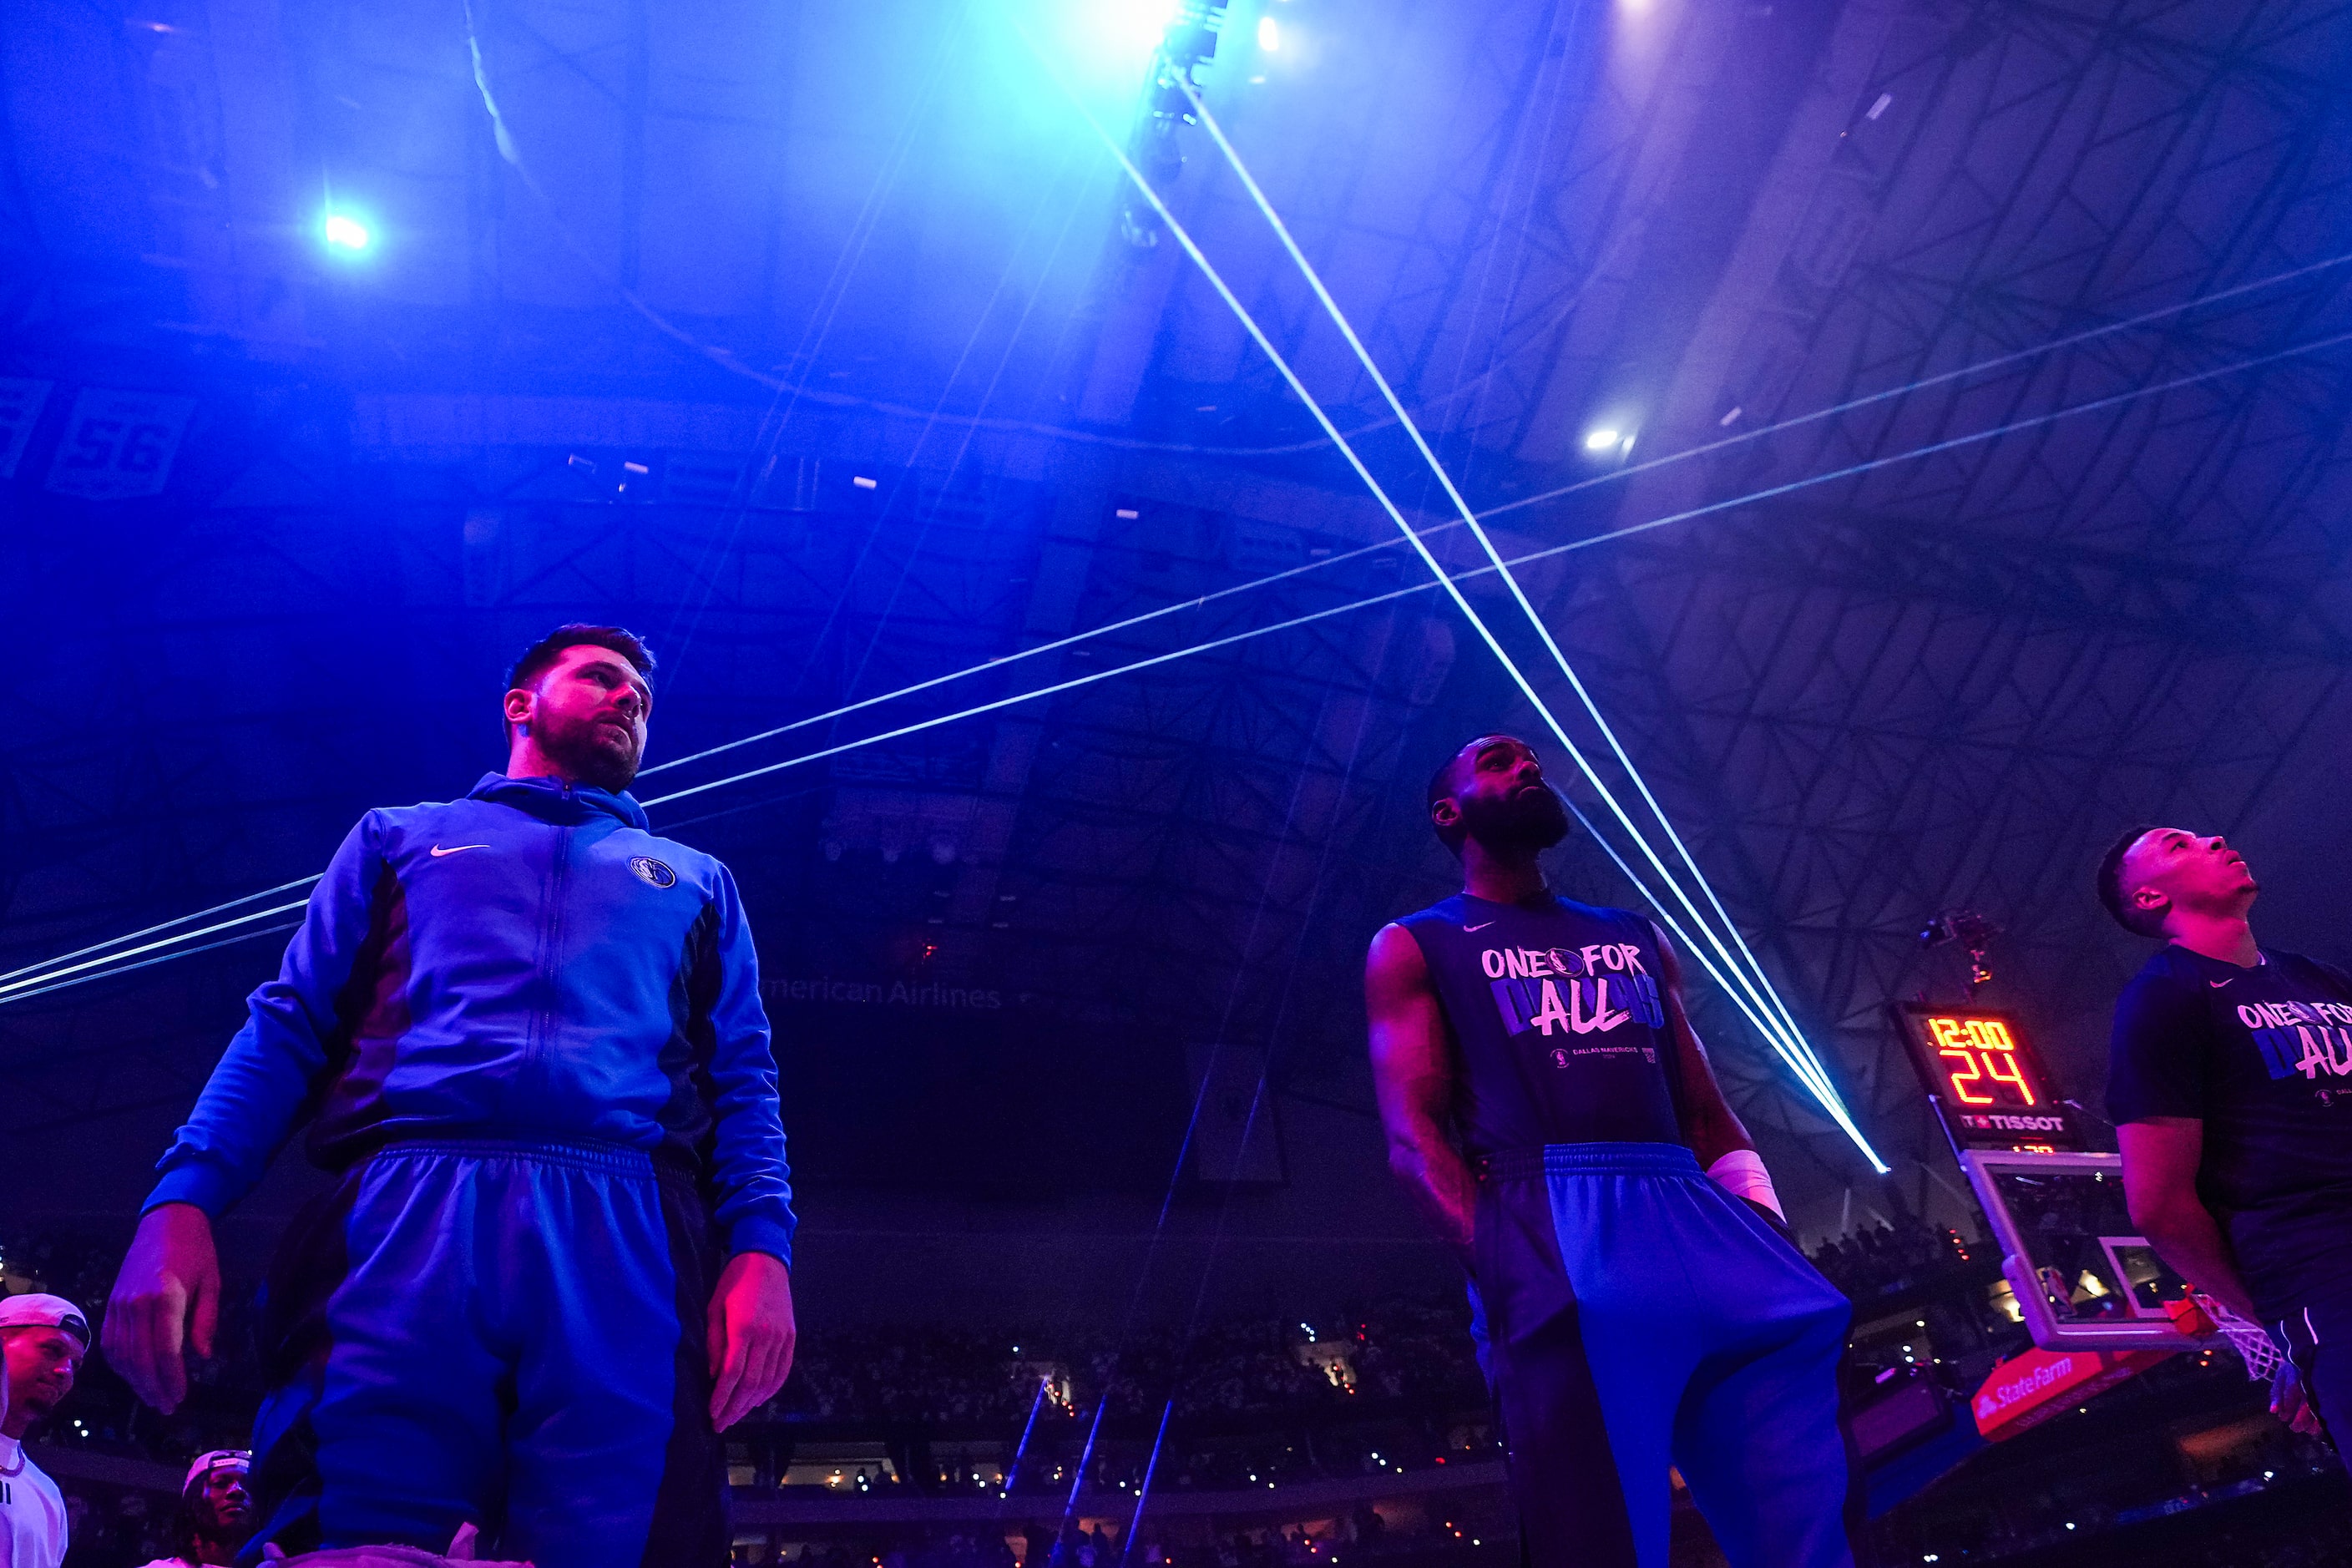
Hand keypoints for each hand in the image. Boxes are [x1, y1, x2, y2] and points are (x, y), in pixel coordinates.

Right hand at [103, 1203, 219, 1412]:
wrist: (165, 1220)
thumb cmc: (196, 1249)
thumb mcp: (212, 1281)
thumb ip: (206, 1320)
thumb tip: (202, 1356)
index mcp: (165, 1296)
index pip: (166, 1350)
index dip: (172, 1378)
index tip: (180, 1397)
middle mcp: (136, 1303)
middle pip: (141, 1358)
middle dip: (153, 1387)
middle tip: (167, 1407)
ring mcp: (119, 1304)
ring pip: (122, 1354)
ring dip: (136, 1381)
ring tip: (153, 1397)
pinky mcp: (111, 1303)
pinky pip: (110, 1342)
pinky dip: (120, 1364)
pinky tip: (134, 1376)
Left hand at [706, 1251, 794, 1431]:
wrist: (766, 1260)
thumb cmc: (733, 1282)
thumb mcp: (714, 1308)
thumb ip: (714, 1343)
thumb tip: (713, 1375)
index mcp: (743, 1327)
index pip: (731, 1374)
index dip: (721, 1398)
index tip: (711, 1414)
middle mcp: (766, 1336)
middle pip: (750, 1383)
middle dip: (734, 1408)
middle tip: (720, 1424)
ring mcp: (782, 1337)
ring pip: (768, 1381)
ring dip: (751, 1403)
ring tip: (736, 1415)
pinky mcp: (791, 1337)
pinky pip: (782, 1371)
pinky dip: (771, 1390)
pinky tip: (758, 1400)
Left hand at [2272, 1359, 2324, 1435]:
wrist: (2308, 1359)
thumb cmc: (2291, 1372)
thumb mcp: (2280, 1379)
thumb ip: (2275, 1395)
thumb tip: (2273, 1412)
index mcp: (2295, 1376)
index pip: (2291, 1393)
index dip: (2287, 1408)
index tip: (2283, 1418)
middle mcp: (2309, 1382)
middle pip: (2307, 1404)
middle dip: (2300, 1420)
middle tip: (2294, 1428)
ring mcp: (2319, 1388)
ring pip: (2319, 1409)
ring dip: (2313, 1423)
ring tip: (2306, 1430)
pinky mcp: (2327, 1393)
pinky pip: (2327, 1410)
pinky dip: (2322, 1421)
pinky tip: (2315, 1427)